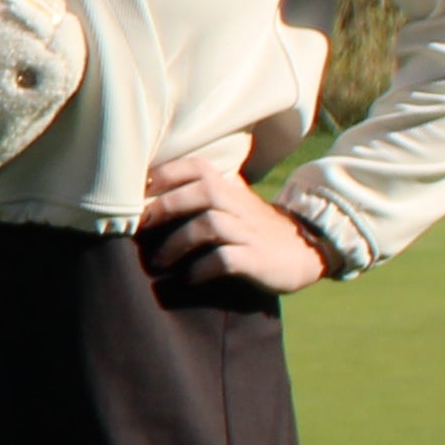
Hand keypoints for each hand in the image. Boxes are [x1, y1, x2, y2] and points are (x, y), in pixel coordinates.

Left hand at [137, 142, 333, 298]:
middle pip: (202, 191)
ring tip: (157, 263)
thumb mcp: (234, 201)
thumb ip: (203, 191)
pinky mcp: (257, 259)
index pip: (198, 166)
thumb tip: (151, 187)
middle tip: (138, 229)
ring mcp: (249, 232)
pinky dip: (201, 269)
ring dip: (177, 244)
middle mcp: (239, 205)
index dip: (167, 173)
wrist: (307, 250)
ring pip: (209, 225)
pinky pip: (225, 260)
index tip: (138, 190)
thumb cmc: (256, 226)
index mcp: (230, 188)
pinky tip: (188, 278)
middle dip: (164, 207)